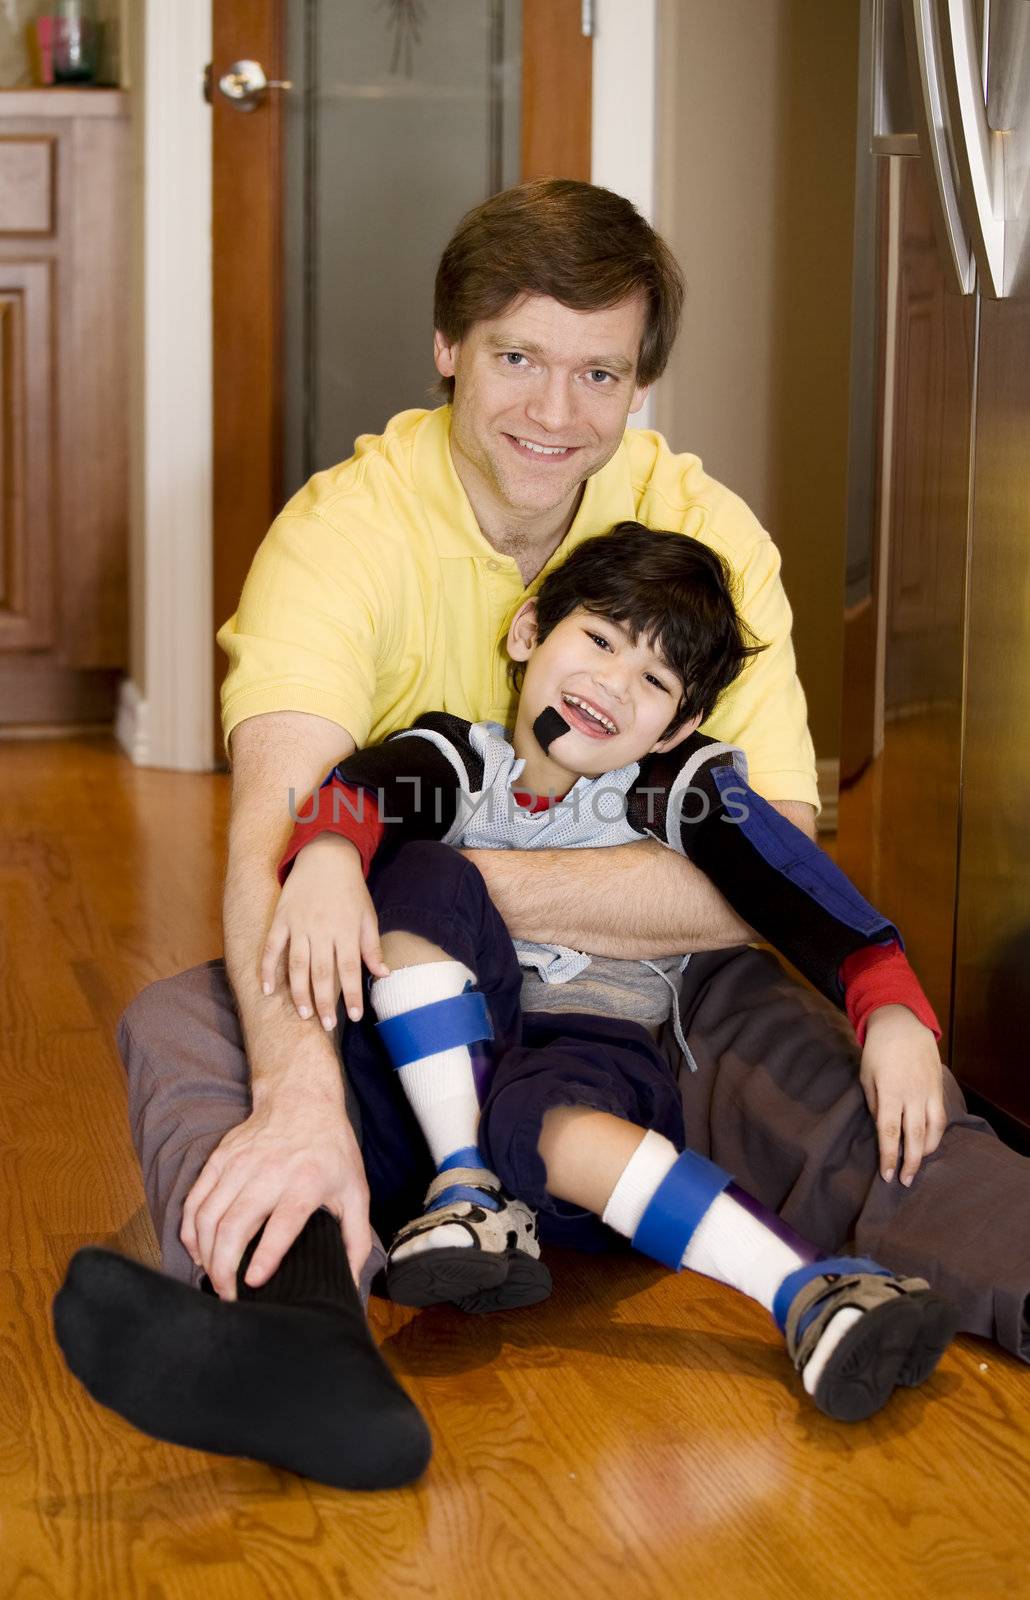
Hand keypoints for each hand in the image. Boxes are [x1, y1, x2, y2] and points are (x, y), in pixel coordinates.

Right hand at [180, 1091, 372, 1297]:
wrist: (302, 1098)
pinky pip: (195, 1201)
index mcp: (306, 1181)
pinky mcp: (219, 1159)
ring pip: (209, 1216)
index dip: (265, 1255)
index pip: (282, 1222)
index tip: (253, 1282)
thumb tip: (350, 1283)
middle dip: (224, 1267)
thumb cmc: (331, 1149)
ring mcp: (239, 1164)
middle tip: (228, 1295)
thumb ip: (356, 1239)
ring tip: (214, 1279)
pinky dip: (191, 1231)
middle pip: (235, 1224)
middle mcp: (268, 1172)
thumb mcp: (356, 1190)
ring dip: (206, 1254)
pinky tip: (198, 1251)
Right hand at [260, 834, 388, 1025]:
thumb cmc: (351, 890)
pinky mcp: (281, 919)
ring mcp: (299, 924)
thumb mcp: (368, 915)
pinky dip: (268, 968)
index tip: (353, 1016)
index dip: (351, 994)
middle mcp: (322, 930)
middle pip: (322, 972)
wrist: (326, 856)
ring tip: (303, 1015)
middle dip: (324, 1001)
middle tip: (326, 1026)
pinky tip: (267, 989)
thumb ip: (372, 947)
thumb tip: (383, 975)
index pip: (349, 969)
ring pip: (297, 964)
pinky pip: (272, 947)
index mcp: (346, 930)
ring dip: (298, 992)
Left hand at [859, 1005, 946, 1187]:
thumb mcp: (866, 1077)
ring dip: (926, 1151)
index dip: (888, 1156)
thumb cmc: (877, 1051)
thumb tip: (882, 1129)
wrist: (902, 1024)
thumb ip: (874, 1105)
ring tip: (918, 1165)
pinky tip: (929, 1143)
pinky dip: (936, 1134)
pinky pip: (941, 1117)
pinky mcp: (938, 1087)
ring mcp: (928, 1091)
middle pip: (914, 1136)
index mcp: (889, 1092)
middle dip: (910, 1162)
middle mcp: (912, 1094)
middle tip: (906, 1182)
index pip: (889, 1132)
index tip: (887, 1176)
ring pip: (933, 1129)